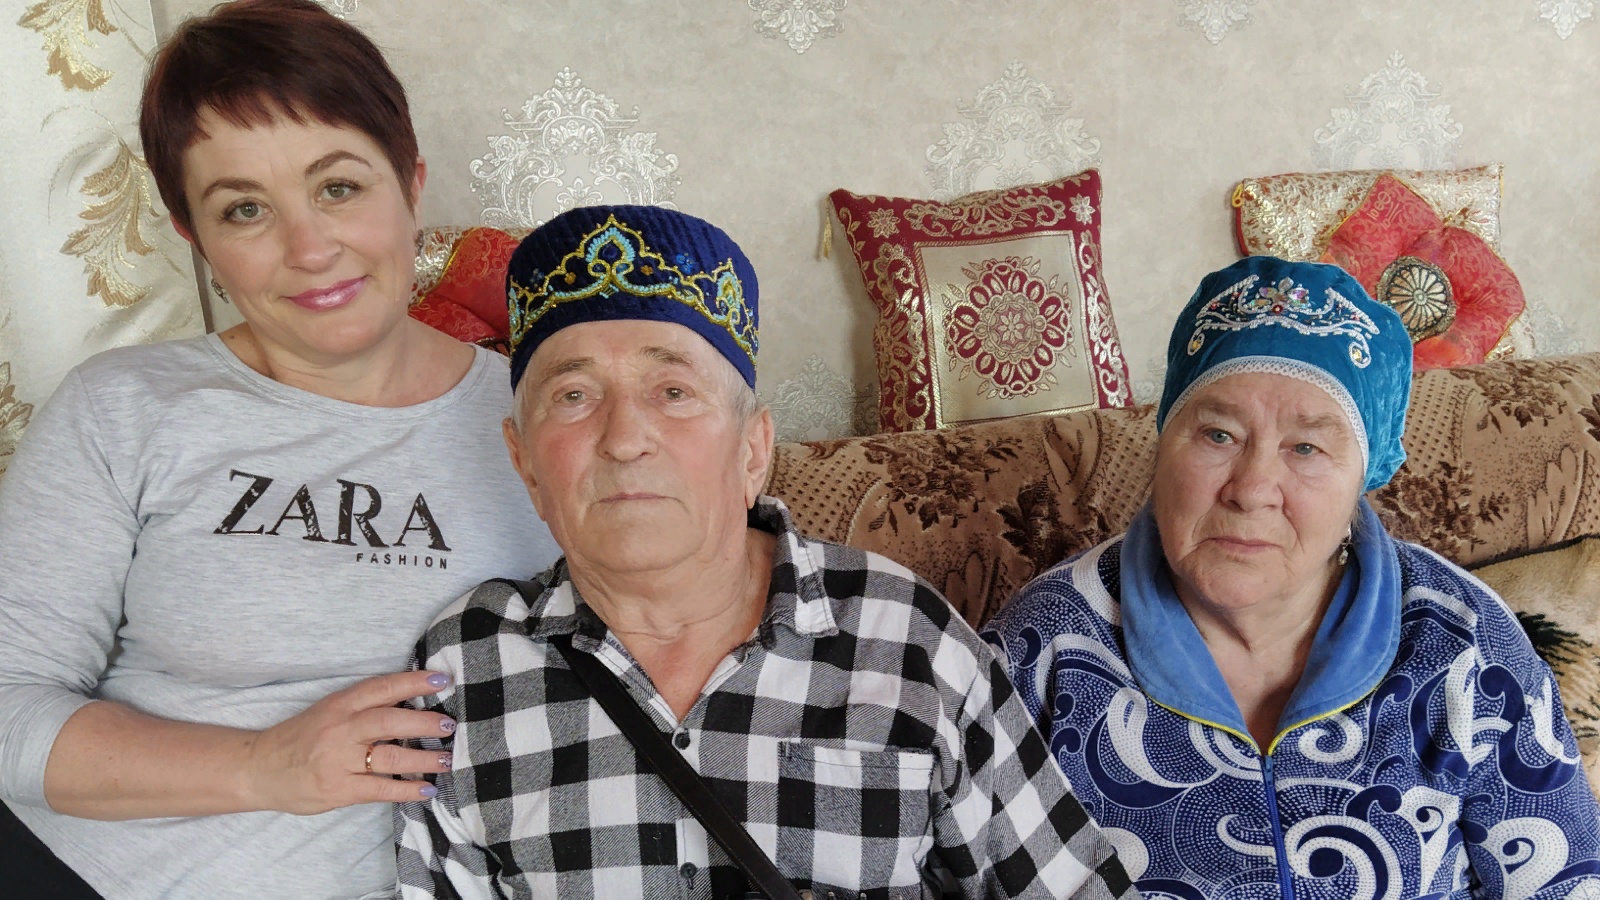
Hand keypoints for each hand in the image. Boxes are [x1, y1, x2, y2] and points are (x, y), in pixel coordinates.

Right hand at [242, 670, 455, 814]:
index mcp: (340, 705)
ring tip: (447, 760)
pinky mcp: (338, 790)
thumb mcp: (329, 711)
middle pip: (388, 721)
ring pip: (389, 758)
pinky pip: (380, 789)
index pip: (382, 688)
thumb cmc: (301, 737)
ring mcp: (338, 761)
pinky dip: (407, 790)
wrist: (259, 768)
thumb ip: (363, 707)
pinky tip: (428, 789)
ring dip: (423, 759)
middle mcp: (340, 730)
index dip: (413, 682)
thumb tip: (412, 701)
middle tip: (450, 725)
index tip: (442, 679)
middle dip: (424, 723)